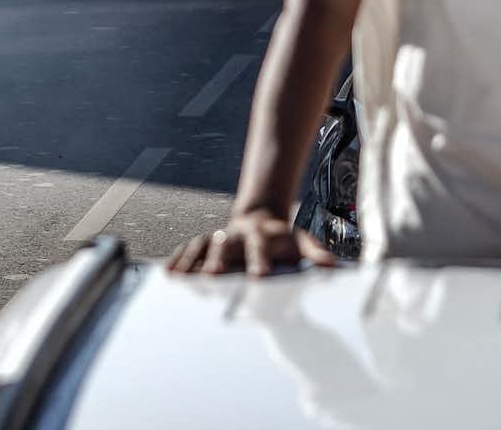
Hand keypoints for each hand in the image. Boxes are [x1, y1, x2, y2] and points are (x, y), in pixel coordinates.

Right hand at [167, 210, 335, 276]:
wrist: (262, 220)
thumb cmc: (284, 242)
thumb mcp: (304, 243)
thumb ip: (316, 255)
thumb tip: (331, 267)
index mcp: (264, 235)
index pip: (262, 248)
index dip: (260, 262)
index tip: (259, 278)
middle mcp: (239, 234)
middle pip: (227, 245)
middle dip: (218, 260)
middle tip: (212, 277)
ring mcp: (220, 236)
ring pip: (203, 245)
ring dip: (192, 261)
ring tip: (180, 278)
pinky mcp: (206, 242)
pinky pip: (190, 249)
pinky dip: (179, 260)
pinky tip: (168, 274)